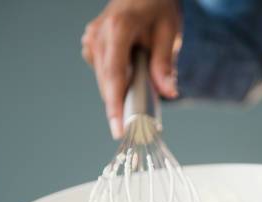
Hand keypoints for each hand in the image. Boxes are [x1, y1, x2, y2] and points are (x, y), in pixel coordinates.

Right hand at [81, 0, 179, 138]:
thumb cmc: (158, 7)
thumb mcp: (169, 32)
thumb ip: (165, 63)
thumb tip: (169, 93)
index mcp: (118, 29)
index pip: (115, 76)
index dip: (115, 106)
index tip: (118, 130)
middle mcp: (99, 35)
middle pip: (107, 83)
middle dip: (121, 107)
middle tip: (138, 128)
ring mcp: (92, 40)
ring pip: (104, 81)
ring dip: (120, 95)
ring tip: (138, 104)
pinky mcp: (91, 45)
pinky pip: (104, 74)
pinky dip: (117, 83)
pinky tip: (131, 80)